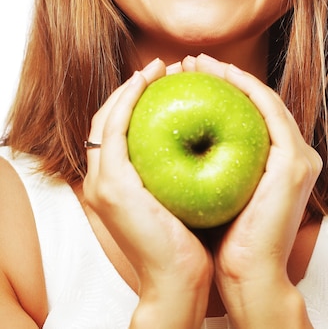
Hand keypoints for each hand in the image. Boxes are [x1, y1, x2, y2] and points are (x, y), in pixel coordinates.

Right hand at [83, 59, 212, 328]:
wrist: (180, 281)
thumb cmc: (189, 241)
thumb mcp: (181, 195)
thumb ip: (179, 167)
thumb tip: (206, 138)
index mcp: (114, 181)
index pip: (120, 128)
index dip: (139, 98)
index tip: (168, 80)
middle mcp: (100, 177)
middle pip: (109, 115)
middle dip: (136, 85)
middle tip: (166, 66)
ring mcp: (102, 180)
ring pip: (108, 114)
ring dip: (133, 85)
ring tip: (161, 68)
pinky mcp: (111, 183)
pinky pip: (115, 126)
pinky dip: (130, 99)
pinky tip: (153, 83)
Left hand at [182, 54, 320, 326]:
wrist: (248, 278)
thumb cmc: (223, 241)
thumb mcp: (215, 193)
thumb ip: (209, 165)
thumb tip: (172, 141)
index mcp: (280, 162)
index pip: (249, 115)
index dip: (221, 89)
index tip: (188, 76)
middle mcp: (295, 155)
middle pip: (257, 102)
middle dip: (223, 76)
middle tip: (190, 62)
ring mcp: (300, 158)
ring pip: (264, 99)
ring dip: (231, 75)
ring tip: (198, 63)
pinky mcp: (294, 164)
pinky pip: (269, 112)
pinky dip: (245, 89)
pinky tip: (219, 76)